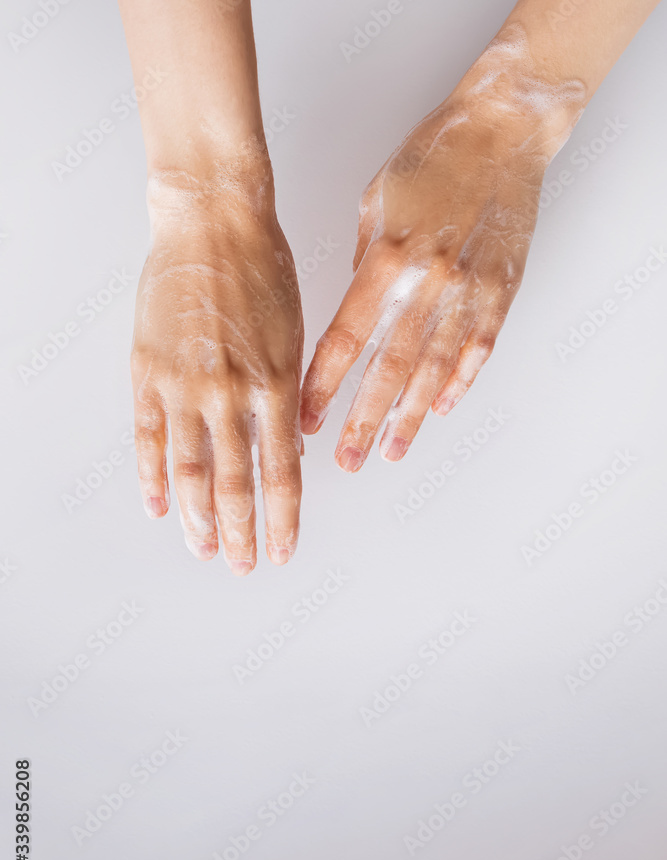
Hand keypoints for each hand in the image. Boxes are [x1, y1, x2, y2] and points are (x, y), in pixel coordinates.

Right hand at [131, 161, 302, 573]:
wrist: (213, 221)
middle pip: (236, 484)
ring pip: (191, 471)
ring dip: (198, 518)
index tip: (282, 551)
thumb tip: (287, 448)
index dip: (282, 520)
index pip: (282, 474)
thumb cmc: (263, 270)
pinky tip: (159, 506)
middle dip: (241, 534)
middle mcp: (231, 393)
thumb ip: (287, 397)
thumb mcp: (294, 335)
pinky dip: (153, 477)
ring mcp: (185, 385)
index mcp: (276, 385)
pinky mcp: (148, 371)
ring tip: (202, 549)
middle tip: (240, 566)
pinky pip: (148, 437)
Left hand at [300, 27, 584, 470]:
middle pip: (388, 368)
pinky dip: (460, 383)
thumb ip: (365, 265)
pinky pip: (478, 350)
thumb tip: (357, 312)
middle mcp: (427, 283)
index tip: (307, 420)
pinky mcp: (501, 293)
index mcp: (387, 259)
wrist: (502, 131)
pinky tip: (442, 409)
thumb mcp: (376, 204)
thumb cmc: (432, 158)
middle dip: (364, 421)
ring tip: (392, 452)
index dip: (323, 386)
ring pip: (434, 370)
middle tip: (347, 461)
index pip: (345, 340)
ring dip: (411, 417)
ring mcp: (468, 292)